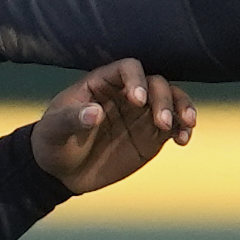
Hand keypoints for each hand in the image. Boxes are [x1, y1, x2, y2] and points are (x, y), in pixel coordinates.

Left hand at [32, 59, 194, 194]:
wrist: (62, 172)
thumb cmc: (53, 142)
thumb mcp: (54, 130)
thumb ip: (72, 119)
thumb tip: (94, 113)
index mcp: (103, 83)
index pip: (128, 68)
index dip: (136, 80)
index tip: (138, 101)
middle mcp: (127, 93)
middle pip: (156, 83)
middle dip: (163, 99)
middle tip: (162, 122)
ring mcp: (142, 114)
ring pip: (172, 100)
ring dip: (182, 109)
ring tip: (186, 125)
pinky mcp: (152, 136)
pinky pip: (175, 127)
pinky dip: (183, 130)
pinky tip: (183, 140)